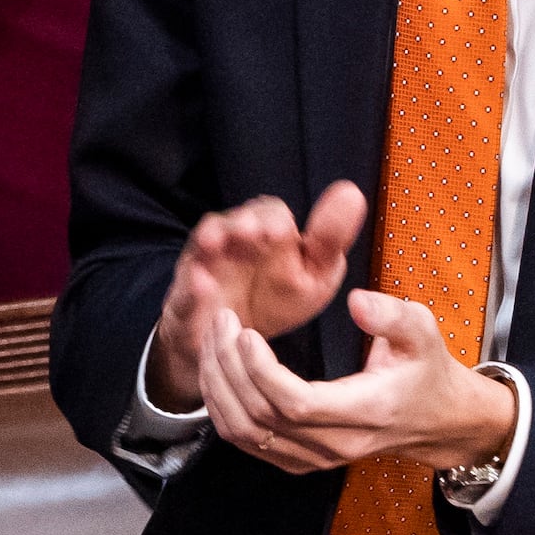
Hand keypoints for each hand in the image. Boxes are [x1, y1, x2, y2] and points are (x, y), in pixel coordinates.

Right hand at [146, 182, 365, 409]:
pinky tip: (202, 286)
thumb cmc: (279, 299)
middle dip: (237, 225)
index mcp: (264, 235)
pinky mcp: (186, 304)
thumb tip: (351, 191)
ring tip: (214, 244)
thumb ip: (330, 237)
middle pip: (226, 223)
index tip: (281, 233)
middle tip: (249, 232)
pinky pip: (183, 294)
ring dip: (207, 243)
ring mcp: (203, 272)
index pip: (266, 213)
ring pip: (198, 251)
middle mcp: (229, 245)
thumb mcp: (315, 272)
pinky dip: (190, 289)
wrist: (240, 342)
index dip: (271, 219)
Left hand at [200, 287, 519, 478]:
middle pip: (258, 415)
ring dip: (216, 385)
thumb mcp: (424, 334)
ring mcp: (311, 458)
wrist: (434, 420)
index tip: (244, 331)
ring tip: (210, 341)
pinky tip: (217, 369)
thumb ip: (393, 316)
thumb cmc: (425, 371)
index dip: (258, 370)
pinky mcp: (295, 460)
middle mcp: (334, 444)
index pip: (294, 403)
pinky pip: (243, 440)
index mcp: (365, 412)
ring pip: (242, 432)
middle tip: (218, 322)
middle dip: (227, 366)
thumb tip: (355, 301)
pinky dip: (219, 405)